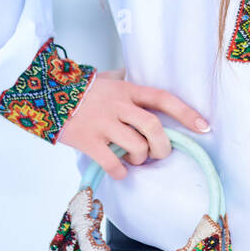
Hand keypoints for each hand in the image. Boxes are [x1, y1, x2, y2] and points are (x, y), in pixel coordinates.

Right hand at [56, 69, 210, 178]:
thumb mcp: (107, 78)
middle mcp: (118, 105)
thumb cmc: (81, 88)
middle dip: (163, 147)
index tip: (205, 126)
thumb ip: (128, 82)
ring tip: (134, 159)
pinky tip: (119, 171)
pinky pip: (113, 163)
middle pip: (154, 128)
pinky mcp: (88, 141)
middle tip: (160, 154)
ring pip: (136, 147)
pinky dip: (121, 172)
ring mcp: (103, 123)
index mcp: (127, 89)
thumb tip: (147, 86)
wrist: (44, 93)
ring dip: (140, 159)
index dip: (187, 113)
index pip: (164, 99)